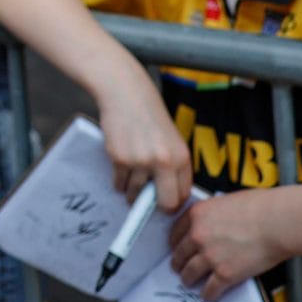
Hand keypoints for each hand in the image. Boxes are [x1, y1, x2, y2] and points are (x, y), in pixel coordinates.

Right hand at [97, 74, 193, 213]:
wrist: (126, 93)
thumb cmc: (149, 116)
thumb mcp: (171, 140)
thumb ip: (172, 167)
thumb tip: (168, 198)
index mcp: (181, 157)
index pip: (182, 195)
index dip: (172, 202)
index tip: (163, 202)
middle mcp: (164, 161)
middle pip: (164, 203)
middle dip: (155, 208)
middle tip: (147, 203)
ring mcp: (141, 161)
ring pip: (136, 194)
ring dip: (131, 192)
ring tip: (130, 177)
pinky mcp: (120, 159)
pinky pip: (119, 183)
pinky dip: (119, 180)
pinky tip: (121, 166)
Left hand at [169, 188, 284, 301]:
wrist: (278, 222)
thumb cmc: (261, 207)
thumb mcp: (225, 201)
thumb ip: (212, 213)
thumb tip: (212, 222)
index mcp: (197, 214)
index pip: (176, 231)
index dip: (175, 242)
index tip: (176, 247)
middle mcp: (198, 235)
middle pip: (180, 253)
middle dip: (178, 262)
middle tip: (178, 266)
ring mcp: (210, 256)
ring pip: (190, 272)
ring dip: (188, 279)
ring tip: (189, 281)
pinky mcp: (225, 274)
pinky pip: (210, 288)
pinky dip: (208, 293)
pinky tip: (208, 294)